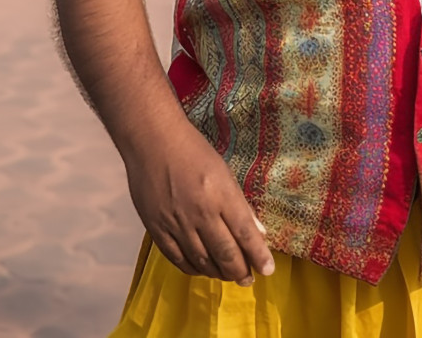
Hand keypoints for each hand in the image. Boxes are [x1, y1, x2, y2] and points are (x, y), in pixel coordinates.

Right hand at [124, 119, 274, 285]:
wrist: (153, 142)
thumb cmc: (193, 151)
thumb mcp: (224, 172)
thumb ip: (240, 205)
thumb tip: (258, 232)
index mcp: (221, 195)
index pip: (245, 233)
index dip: (258, 255)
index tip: (268, 270)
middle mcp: (200, 213)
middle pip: (225, 253)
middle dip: (240, 271)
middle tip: (248, 279)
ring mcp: (177, 224)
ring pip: (202, 261)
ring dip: (218, 273)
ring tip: (228, 275)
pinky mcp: (156, 229)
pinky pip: (177, 259)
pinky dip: (193, 268)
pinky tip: (202, 268)